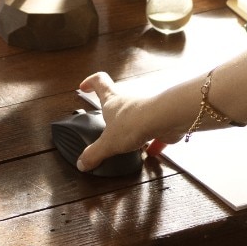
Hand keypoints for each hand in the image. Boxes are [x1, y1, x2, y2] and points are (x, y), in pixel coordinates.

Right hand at [73, 71, 195, 172]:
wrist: (164, 118)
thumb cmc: (133, 123)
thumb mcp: (108, 143)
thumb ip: (94, 153)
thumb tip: (82, 163)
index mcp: (112, 101)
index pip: (100, 82)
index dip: (91, 82)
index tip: (84, 87)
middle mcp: (129, 102)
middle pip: (118, 100)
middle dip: (111, 110)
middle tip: (105, 121)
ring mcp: (146, 110)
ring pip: (137, 116)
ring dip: (132, 127)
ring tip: (128, 142)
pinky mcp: (161, 121)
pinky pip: (156, 132)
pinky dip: (154, 142)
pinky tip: (152, 152)